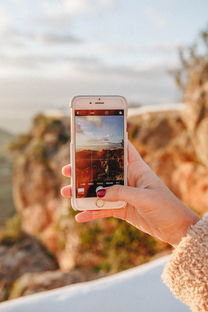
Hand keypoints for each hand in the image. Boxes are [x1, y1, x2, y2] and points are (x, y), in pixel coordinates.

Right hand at [61, 142, 199, 246]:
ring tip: (66, 192)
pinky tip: (79, 216)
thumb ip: (121, 193)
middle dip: (85, 170)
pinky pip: (103, 210)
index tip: (91, 138)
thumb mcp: (144, 197)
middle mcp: (128, 179)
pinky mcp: (121, 209)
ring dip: (83, 192)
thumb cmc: (166, 207)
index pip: (123, 150)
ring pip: (99, 191)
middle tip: (68, 170)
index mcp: (137, 169)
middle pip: (103, 171)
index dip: (109, 143)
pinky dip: (91, 213)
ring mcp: (123, 195)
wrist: (175, 229)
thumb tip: (98, 193)